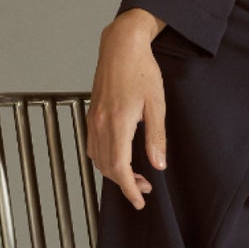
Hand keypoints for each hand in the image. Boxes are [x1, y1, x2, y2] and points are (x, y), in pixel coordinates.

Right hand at [88, 9, 169, 209]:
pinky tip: (118, 155)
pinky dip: (104, 158)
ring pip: (97, 158)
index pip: (120, 168)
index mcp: (118, 123)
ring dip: (113, 172)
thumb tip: (157, 164)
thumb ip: (156, 137)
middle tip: (145, 187)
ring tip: (134, 174)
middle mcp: (100, 123)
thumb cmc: (142, 70)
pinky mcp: (91, 113)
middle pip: (107, 167)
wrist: (121, 46)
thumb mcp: (157, 104)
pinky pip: (92, 145)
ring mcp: (93, 118)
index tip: (139, 201)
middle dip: (124, 183)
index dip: (129, 189)